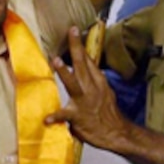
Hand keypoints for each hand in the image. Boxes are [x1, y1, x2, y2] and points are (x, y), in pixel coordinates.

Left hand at [46, 27, 130, 153]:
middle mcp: (92, 88)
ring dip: (65, 71)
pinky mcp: (78, 116)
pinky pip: (65, 116)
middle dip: (76, 47)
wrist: (117, 133)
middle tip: (70, 32)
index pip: (88, 60)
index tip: (73, 29)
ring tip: (56, 60)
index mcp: (98, 82)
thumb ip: (96, 82)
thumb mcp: (106, 93)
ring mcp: (84, 101)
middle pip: (82, 64)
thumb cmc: (108, 114)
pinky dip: (56, 117)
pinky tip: (47, 118)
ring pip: (74, 83)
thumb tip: (93, 71)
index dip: (80, 45)